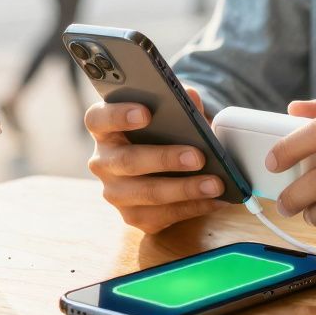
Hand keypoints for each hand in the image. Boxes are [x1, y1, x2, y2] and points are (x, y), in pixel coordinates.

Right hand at [85, 86, 227, 233]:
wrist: (163, 166)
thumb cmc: (162, 133)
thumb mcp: (169, 114)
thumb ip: (178, 103)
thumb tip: (192, 98)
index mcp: (103, 129)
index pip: (98, 119)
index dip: (118, 115)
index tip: (145, 113)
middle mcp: (103, 162)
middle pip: (127, 161)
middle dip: (165, 159)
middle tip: (198, 156)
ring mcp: (115, 193)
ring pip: (147, 193)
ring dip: (185, 189)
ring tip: (215, 183)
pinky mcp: (133, 216)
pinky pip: (164, 215)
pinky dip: (195, 206)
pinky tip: (217, 199)